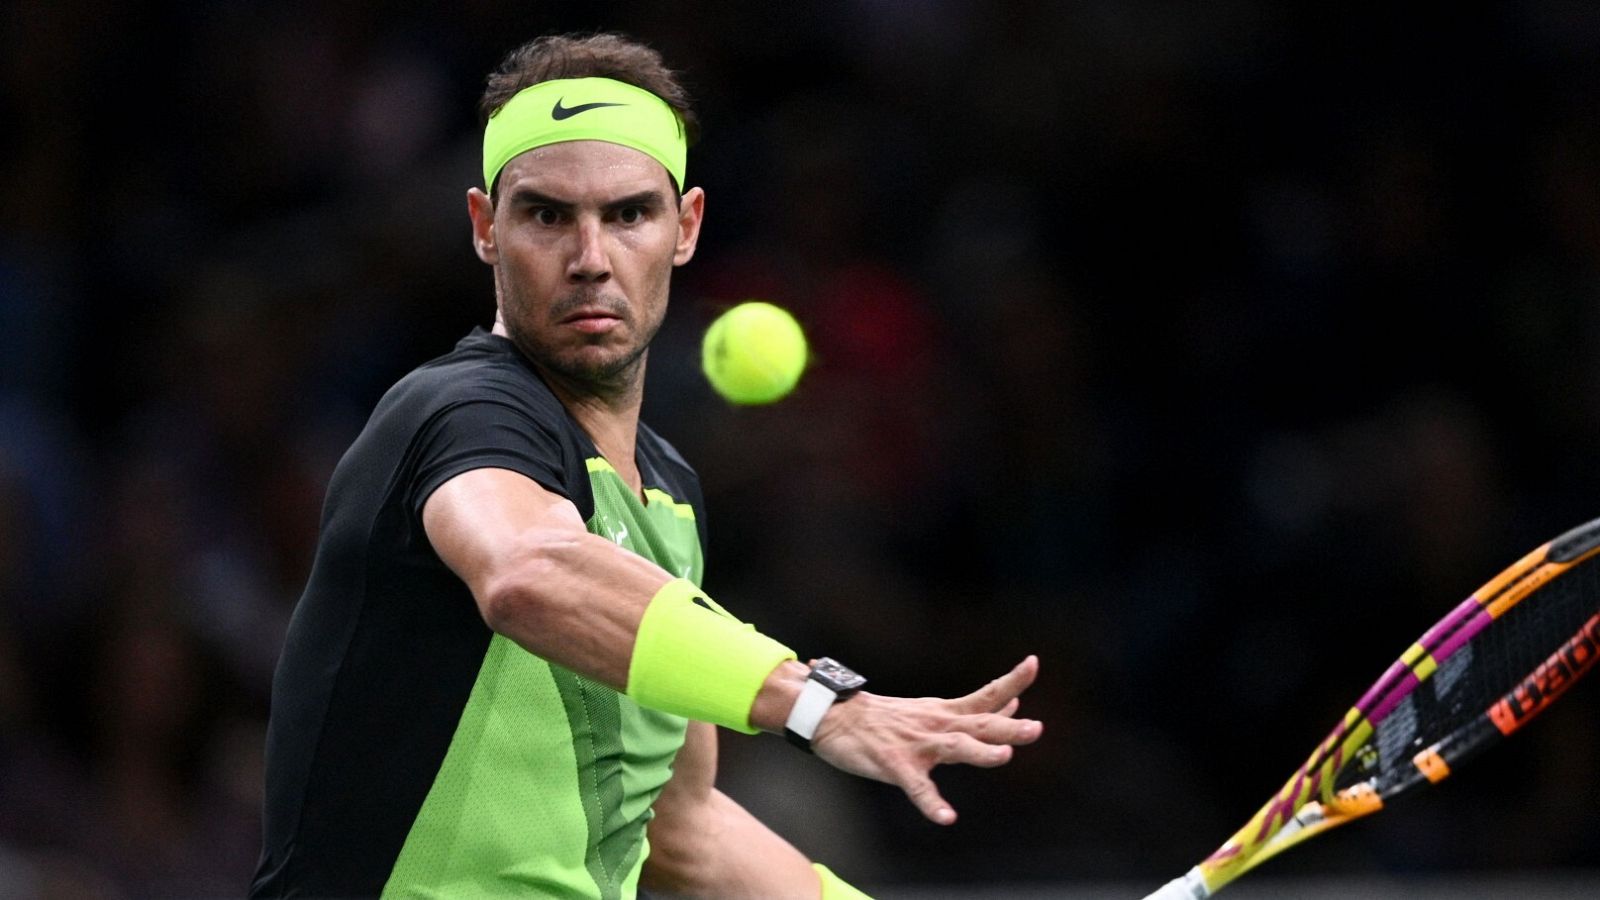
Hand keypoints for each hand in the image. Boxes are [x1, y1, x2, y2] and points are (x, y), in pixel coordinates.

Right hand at [809, 655, 1041, 824]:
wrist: (833, 715)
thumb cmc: (885, 717)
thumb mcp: (933, 709)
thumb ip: (973, 712)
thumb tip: (1012, 705)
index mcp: (946, 712)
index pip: (986, 696)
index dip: (1011, 682)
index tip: (1033, 664)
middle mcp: (936, 725)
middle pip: (979, 724)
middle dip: (1008, 727)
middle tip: (1036, 728)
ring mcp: (916, 744)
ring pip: (954, 748)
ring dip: (980, 752)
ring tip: (1003, 756)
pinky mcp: (895, 764)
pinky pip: (917, 787)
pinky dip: (932, 802)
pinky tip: (946, 817)